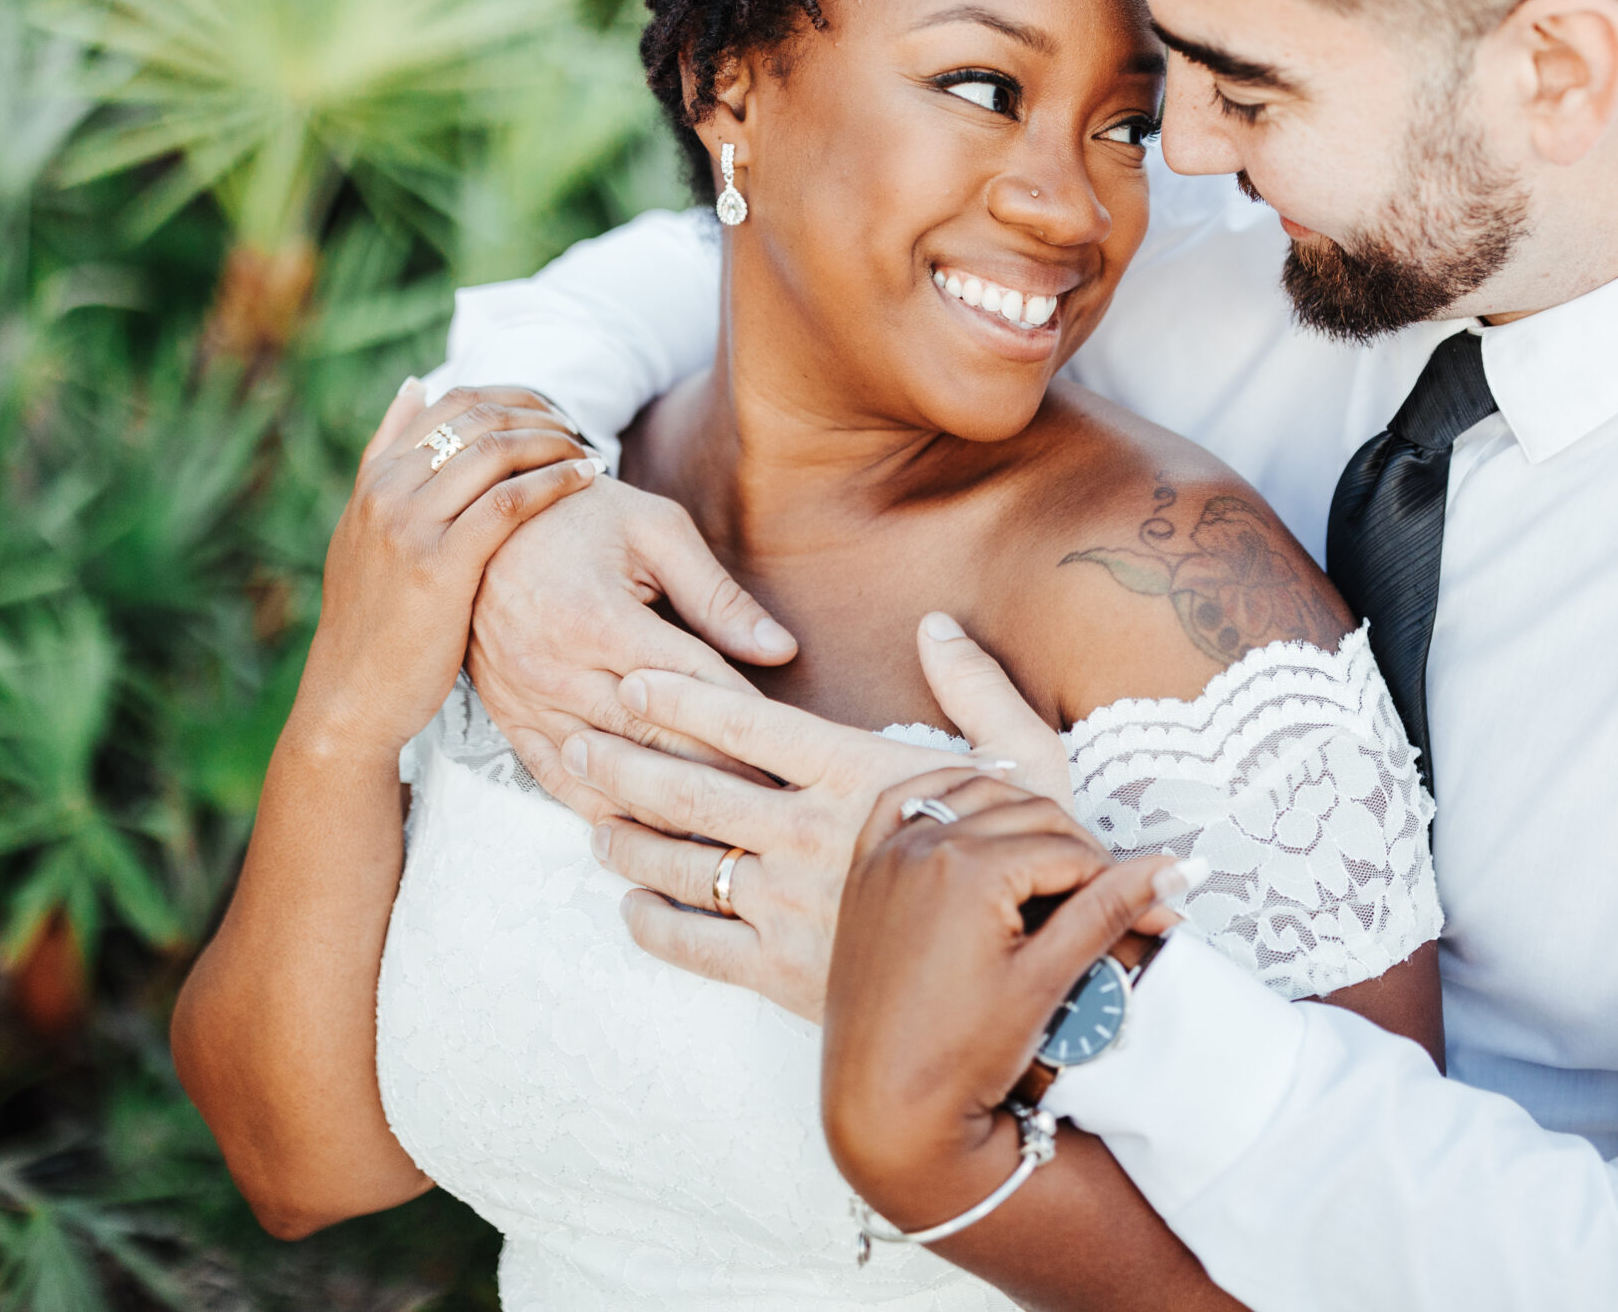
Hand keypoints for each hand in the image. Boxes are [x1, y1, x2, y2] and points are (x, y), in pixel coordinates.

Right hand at [295, 381, 598, 752]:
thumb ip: (387, 460)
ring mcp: (409, 525)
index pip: (452, 401)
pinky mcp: (439, 564)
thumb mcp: (365, 531)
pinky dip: (555, 481)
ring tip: (590, 455)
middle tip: (579, 432)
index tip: (552, 414)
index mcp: (375, 479)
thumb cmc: (374, 621)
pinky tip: (587, 480)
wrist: (350, 696)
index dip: (513, 398)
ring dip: (555, 443)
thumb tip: (414, 386)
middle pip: (479, 417)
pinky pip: (510, 502)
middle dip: (540, 415)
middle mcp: (387, 491)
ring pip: (497, 451)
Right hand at [466, 473, 799, 823]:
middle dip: (719, 778)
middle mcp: (555, 668)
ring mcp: (525, 698)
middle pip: (655, 739)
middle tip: (776, 811)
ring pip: (609, 771)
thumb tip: (781, 650)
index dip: (748, 724)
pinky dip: (601, 811)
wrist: (479, 513)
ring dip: (667, 809)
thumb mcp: (655, 529)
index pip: (692, 685)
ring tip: (724, 841)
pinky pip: (556, 779)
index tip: (794, 759)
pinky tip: (644, 839)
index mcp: (596, 617)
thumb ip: (717, 595)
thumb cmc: (578, 511)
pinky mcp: (505, 715)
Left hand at [567, 616, 1075, 1017]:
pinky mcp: (785, 974)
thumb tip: (935, 626)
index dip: (681, 698)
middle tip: (576, 743)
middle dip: (623, 763)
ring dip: (627, 838)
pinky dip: (652, 924)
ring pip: (681, 863)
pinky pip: (695, 944)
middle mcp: (813, 836)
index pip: (748, 723)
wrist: (1041, 991)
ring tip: (591, 820)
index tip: (633, 681)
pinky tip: (631, 907)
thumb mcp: (1029, 762)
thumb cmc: (1040, 867)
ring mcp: (792, 907)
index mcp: (859, 776)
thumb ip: (976, 689)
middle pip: (692, 789)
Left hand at [820, 790, 1183, 1229]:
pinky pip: (907, 803)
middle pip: (1031, 816)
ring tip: (1062, 863)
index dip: (1120, 881)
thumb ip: (1110, 910)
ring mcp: (890, 856)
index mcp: (970, 867)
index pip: (1071, 852)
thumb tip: (1182, 867)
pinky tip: (980, 806)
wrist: (882, 1110)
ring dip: (1023, 815)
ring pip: (976, 796)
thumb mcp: (1046, 979)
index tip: (1151, 915)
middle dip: (1081, 853)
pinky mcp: (867, 873)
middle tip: (1114, 898)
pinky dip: (948, 795)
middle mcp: (925, 845)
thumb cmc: (959, 1059)